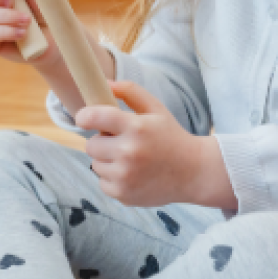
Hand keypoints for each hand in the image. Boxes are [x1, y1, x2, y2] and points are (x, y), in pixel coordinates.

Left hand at [79, 81, 233, 208]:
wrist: (194, 172)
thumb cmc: (172, 137)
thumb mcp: (157, 109)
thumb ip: (131, 92)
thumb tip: (106, 84)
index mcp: (136, 127)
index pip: (95, 117)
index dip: (85, 116)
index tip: (84, 118)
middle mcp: (129, 152)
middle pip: (91, 145)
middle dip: (102, 142)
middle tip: (121, 142)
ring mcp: (125, 176)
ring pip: (95, 164)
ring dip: (107, 161)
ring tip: (130, 159)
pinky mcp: (123, 194)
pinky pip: (102, 183)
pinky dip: (113, 178)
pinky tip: (132, 174)